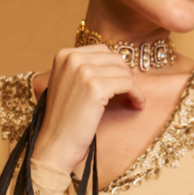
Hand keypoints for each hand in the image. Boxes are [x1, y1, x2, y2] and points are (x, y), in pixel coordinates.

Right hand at [32, 45, 145, 173]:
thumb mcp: (68, 84)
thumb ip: (84, 69)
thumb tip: (118, 62)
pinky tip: (138, 104)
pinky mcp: (96, 87)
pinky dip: (137, 95)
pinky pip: (128, 84)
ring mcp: (83, 71)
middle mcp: (72, 58)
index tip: (121, 81)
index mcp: (64, 54)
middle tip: (129, 93)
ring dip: (133, 87)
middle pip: (115, 59)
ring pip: (124, 72)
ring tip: (134, 100)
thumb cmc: (64, 119)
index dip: (116, 67)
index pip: (103, 51)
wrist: (55, 143)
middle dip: (125, 76)